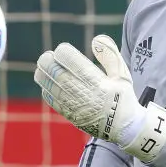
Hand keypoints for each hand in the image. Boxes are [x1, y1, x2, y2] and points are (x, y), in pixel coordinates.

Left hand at [34, 35, 165, 162]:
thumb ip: (110, 56)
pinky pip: (54, 102)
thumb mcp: (122, 75)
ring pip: (53, 88)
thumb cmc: (123, 97)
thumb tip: (97, 38)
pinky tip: (46, 83)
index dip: (65, 53)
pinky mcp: (72, 116)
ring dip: (44, 76)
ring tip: (41, 67)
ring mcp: (77, 107)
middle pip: (60, 75)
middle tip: (46, 56)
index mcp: (99, 83)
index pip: (75, 64)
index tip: (63, 49)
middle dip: (49, 63)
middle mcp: (86, 95)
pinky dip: (47, 91)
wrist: (124, 128)